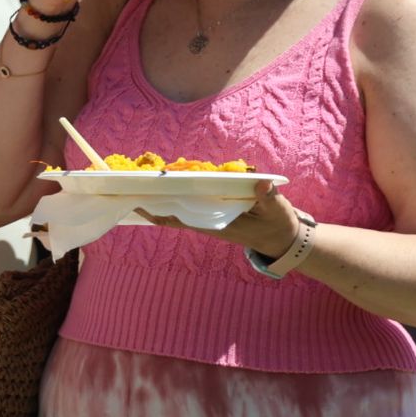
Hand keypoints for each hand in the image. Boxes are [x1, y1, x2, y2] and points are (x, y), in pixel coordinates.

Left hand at [142, 180, 298, 258]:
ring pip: (181, 206)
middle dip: (155, 199)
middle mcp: (209, 221)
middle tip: (133, 183)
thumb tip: (260, 185)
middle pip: (174, 211)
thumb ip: (267, 198)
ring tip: (144, 179)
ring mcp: (211, 216)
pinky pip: (193, 202)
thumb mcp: (276, 210)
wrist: (282, 238)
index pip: (180, 219)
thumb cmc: (277, 224)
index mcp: (217, 224)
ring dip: (165, 194)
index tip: (139, 204)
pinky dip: (182, 191)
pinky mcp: (217, 210)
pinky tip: (172, 181)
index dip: (159, 212)